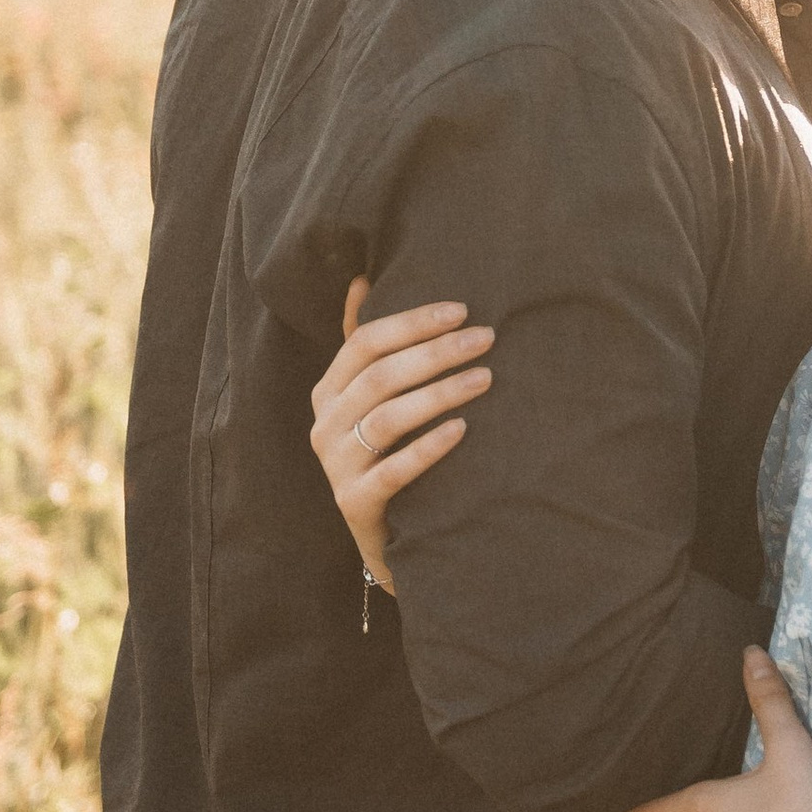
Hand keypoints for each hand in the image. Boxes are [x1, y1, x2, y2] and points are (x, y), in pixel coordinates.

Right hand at [306, 279, 492, 594]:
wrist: (386, 534)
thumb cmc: (387, 452)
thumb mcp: (371, 399)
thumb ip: (365, 345)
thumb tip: (359, 277)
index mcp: (329, 391)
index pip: (364, 342)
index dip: (413, 322)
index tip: (462, 310)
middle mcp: (325, 425)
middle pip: (380, 376)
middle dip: (436, 352)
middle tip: (486, 338)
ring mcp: (336, 466)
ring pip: (387, 418)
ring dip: (440, 393)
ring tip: (486, 379)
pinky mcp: (355, 503)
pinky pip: (393, 470)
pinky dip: (428, 447)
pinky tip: (462, 429)